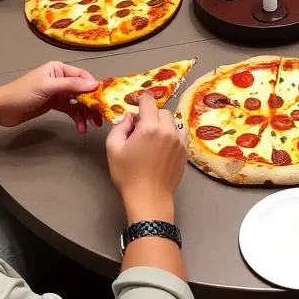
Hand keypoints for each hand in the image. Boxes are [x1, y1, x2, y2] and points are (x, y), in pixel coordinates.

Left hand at [0, 62, 100, 132]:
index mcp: (59, 69)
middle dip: (92, 104)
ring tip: (91, 126)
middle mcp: (61, 79)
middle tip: (101, 117)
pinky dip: (77, 118)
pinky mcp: (54, 105)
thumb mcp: (47, 87)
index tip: (103, 101)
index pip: (83, 76)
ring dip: (85, 114)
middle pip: (83, 91)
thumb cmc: (22, 93)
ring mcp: (58, 93)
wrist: (1, 109)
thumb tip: (95, 84)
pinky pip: (70, 110)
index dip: (94, 88)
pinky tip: (80, 128)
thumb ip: (71, 85)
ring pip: (78, 103)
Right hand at [106, 94, 186, 217]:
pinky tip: (162, 146)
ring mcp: (179, 141)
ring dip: (162, 124)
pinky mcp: (185, 151)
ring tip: (152, 138)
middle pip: (161, 111)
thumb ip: (119, 127)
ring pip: (172, 121)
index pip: (149, 101)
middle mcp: (168, 130)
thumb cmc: (128, 174)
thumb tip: (129, 118)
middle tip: (140, 129)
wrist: (149, 198)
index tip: (136, 106)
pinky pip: (179, 133)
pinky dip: (171, 134)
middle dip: (150, 115)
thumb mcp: (113, 149)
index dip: (141, 101)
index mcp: (150, 127)